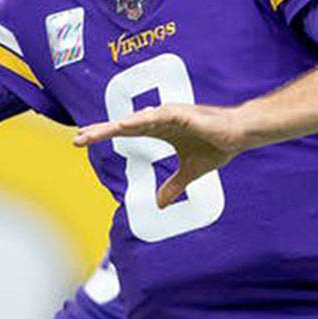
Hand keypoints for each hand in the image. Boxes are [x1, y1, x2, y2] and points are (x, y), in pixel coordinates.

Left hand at [73, 103, 247, 208]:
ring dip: (113, 126)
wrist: (240, 135)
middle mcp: (160, 119)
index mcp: (160, 130)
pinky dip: (140, 120)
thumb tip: (159, 204)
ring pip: (135, 120)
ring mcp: (170, 114)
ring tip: (92, 133)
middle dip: (100, 132)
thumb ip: (173, 186)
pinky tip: (124, 124)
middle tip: (76, 139)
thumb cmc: (218, 146)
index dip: (105, 136)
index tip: (82, 140)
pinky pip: (157, 117)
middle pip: (124, 125)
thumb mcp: (191, 172)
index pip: (126, 133)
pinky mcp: (182, 113)